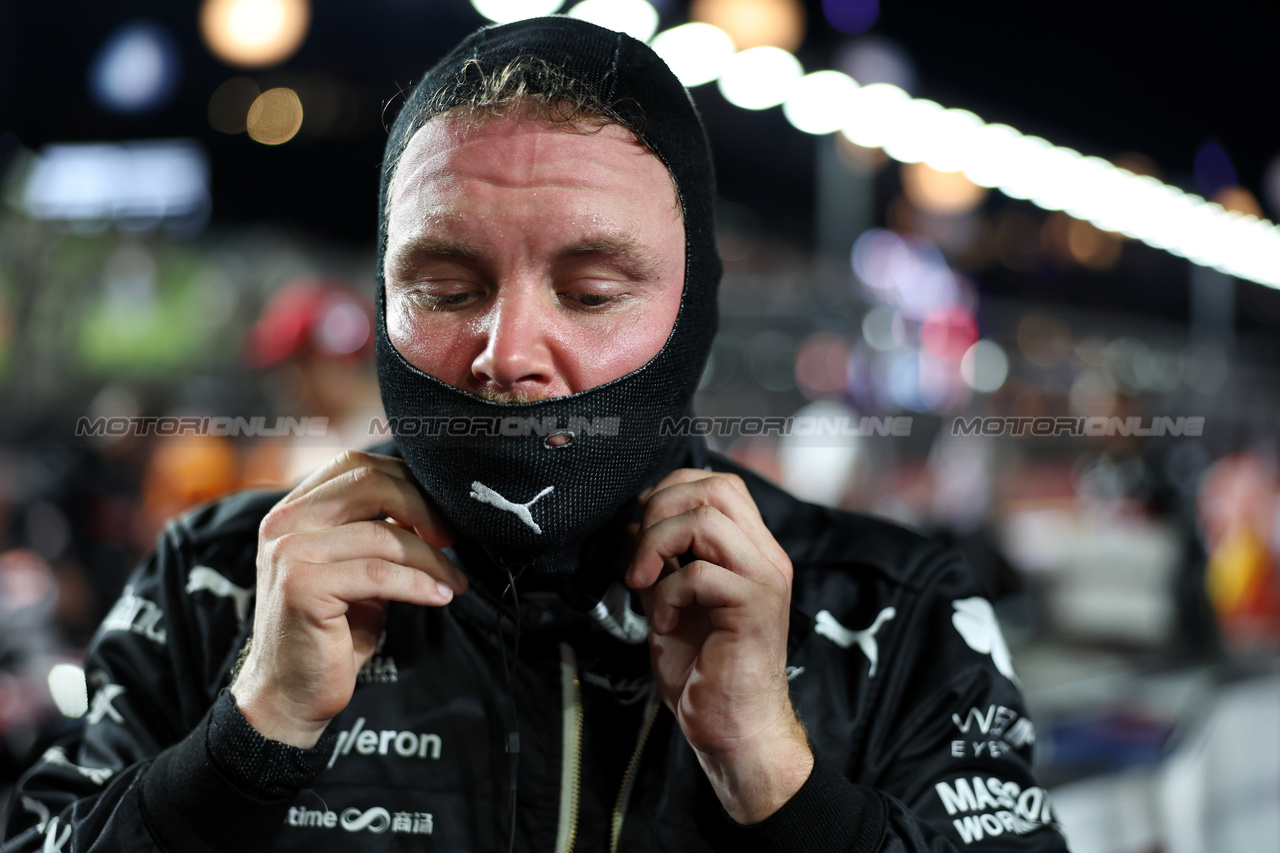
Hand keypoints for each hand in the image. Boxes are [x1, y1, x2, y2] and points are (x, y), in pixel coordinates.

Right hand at [231, 450, 465, 747]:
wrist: (290, 692)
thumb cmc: (333, 628)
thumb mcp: (357, 567)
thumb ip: (379, 529)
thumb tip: (436, 505)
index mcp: (294, 508)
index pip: (356, 465)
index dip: (407, 480)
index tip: (440, 512)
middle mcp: (284, 522)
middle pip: (369, 484)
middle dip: (423, 507)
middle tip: (453, 539)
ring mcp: (288, 552)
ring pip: (383, 535)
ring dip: (431, 559)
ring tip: (454, 581)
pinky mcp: (302, 587)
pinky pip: (378, 574)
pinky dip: (419, 584)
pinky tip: (440, 596)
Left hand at [625, 469, 811, 823]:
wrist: (734, 729)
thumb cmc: (705, 672)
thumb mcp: (670, 602)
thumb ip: (660, 562)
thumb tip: (630, 526)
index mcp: (750, 550)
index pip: (719, 484)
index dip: (671, 492)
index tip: (640, 529)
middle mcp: (765, 557)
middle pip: (716, 488)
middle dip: (661, 509)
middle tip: (639, 556)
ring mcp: (764, 580)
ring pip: (707, 520)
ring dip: (659, 546)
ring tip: (644, 583)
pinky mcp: (754, 608)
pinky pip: (700, 574)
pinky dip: (668, 594)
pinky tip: (664, 623)